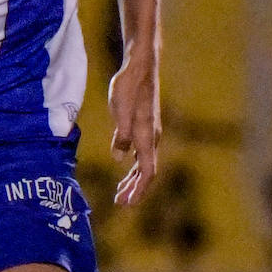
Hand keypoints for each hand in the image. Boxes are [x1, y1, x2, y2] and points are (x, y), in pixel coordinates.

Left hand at [108, 57, 160, 206]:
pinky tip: (124, 168)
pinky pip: (140, 153)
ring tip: (121, 192)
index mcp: (147, 136)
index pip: (146, 172)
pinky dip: (132, 166)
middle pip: (146, 172)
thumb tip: (119, 158)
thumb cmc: (129, 86)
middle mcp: (151, 138)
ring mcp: (149, 132)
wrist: (141, 66)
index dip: (138, 190)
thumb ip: (121, 136)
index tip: (128, 204)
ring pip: (143, 163)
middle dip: (135, 190)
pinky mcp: (144, 126)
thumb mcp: (120, 110)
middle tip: (121, 204)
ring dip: (133, 180)